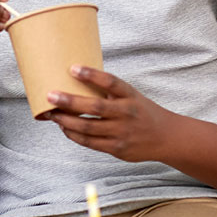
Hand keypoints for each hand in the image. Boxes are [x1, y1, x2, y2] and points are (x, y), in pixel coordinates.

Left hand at [44, 65, 179, 163]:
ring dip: (66, 121)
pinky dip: (74, 135)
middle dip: (69, 101)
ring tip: (51, 114)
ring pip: (88, 127)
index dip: (92, 75)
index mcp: (130, 96)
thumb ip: (109, 92)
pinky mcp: (117, 148)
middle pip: (95, 107)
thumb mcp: (131, 96)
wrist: (166, 137)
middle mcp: (127, 113)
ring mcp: (122, 132)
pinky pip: (89, 142)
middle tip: (50, 95)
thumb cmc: (141, 112)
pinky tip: (64, 127)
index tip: (72, 68)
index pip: (111, 82)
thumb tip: (74, 81)